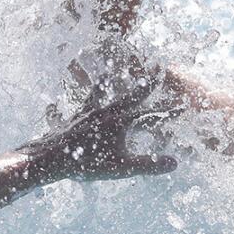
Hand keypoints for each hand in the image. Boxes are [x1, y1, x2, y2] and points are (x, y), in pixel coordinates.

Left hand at [23, 79, 178, 179]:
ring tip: (109, 73)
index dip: (168, 111)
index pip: (150, 114)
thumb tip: (174, 163)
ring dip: (105, 83)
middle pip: (128, 93)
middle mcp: (104, 111)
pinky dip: (62, 107)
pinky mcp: (70, 119)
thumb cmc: (87, 163)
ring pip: (97, 92)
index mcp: (120, 120)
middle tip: (155, 66)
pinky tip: (52, 106)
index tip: (183, 105)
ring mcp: (86, 113)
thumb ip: (148, 164)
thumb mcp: (121, 167)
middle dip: (145, 81)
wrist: (51, 158)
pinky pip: (68, 109)